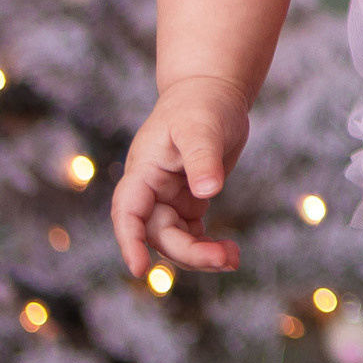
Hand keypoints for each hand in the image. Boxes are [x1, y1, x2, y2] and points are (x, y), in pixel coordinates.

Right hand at [109, 75, 250, 276]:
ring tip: (233, 259)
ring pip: (176, 239)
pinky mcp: (188, 200)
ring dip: (200, 254)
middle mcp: (151, 189)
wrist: (212, 92)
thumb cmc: (201, 104)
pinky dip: (207, 245)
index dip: (130, 242)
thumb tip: (208, 193)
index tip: (139, 270)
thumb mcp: (202, 127)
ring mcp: (168, 198)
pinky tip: (230, 252)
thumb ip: (202, 159)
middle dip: (188, 251)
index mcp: (144, 171)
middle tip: (225, 259)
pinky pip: (191, 233)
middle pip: (159, 234)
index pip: (128, 212)